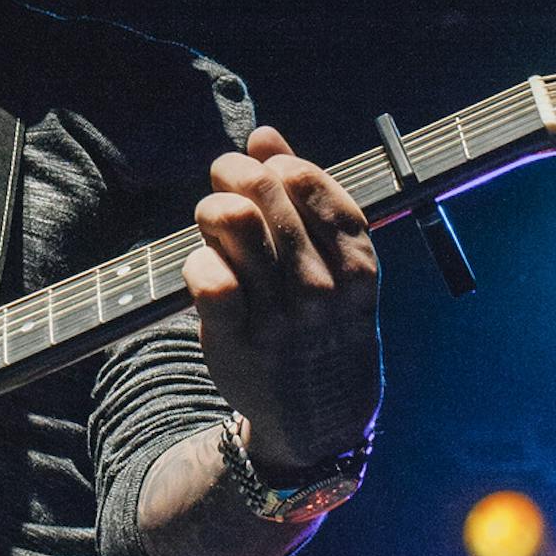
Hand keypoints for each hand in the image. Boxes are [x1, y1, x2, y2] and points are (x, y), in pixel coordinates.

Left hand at [184, 126, 381, 479]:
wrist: (320, 420)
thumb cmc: (326, 329)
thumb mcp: (339, 269)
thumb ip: (306, 200)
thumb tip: (265, 135)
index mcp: (357, 267)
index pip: (312, 184)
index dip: (281, 163)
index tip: (267, 164)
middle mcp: (321, 289)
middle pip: (267, 196)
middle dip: (236, 173)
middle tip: (225, 178)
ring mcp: (279, 318)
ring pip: (234, 226)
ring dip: (214, 208)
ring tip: (215, 218)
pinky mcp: (236, 342)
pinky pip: (207, 278)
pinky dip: (198, 260)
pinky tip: (205, 264)